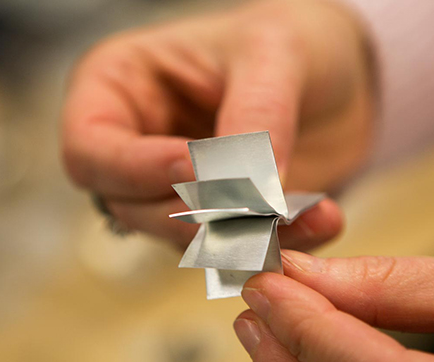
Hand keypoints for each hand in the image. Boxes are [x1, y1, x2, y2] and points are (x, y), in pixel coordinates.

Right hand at [62, 0, 373, 247]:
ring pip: (183, 238)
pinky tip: (321, 220)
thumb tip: (247, 190)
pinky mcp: (221, 220)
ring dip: (243, 236)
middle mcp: (138, 147)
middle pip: (133, 206)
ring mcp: (177, 190)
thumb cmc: (290, 41)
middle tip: (256, 207)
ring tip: (304, 214)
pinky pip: (236, 248)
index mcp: (119, 88)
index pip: (92, 150)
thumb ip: (254, 117)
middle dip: (195, 214)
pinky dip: (277, 244)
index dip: (136, 169)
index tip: (194, 168)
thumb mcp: (272, 54)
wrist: (341, 77)